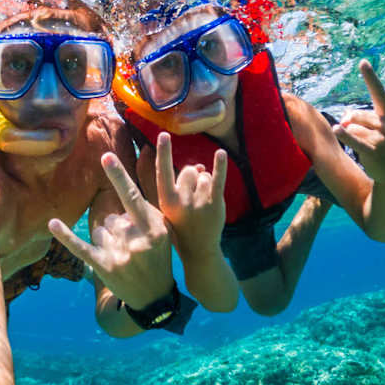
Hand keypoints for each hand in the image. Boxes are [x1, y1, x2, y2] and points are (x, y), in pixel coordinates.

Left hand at [48, 152, 172, 309]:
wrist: (154, 295)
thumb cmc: (158, 255)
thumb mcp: (162, 230)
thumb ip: (145, 207)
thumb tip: (123, 183)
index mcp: (153, 226)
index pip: (132, 196)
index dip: (118, 176)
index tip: (106, 156)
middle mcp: (136, 240)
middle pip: (111, 217)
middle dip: (117, 228)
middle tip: (132, 245)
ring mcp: (120, 255)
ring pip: (99, 230)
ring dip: (106, 240)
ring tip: (123, 256)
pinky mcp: (104, 266)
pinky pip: (80, 247)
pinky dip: (66, 236)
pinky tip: (53, 224)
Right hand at [155, 132, 226, 252]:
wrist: (197, 249)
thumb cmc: (180, 224)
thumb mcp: (169, 206)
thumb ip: (179, 184)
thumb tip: (198, 166)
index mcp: (166, 200)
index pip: (163, 171)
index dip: (164, 153)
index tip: (163, 134)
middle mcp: (182, 200)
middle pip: (188, 170)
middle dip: (191, 177)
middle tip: (191, 197)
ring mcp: (199, 202)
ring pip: (204, 175)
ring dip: (205, 183)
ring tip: (201, 203)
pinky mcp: (215, 203)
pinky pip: (218, 179)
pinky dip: (220, 165)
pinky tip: (221, 153)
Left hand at [333, 60, 384, 184]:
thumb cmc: (383, 143)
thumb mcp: (374, 127)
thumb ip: (357, 117)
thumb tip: (343, 120)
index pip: (378, 93)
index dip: (370, 78)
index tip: (362, 62)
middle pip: (355, 115)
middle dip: (352, 122)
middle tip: (361, 133)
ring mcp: (383, 138)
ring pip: (352, 129)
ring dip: (353, 137)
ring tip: (369, 146)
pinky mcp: (374, 152)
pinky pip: (355, 140)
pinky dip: (345, 136)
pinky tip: (338, 129)